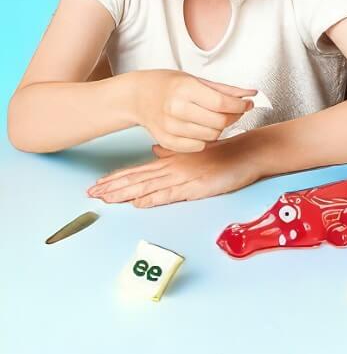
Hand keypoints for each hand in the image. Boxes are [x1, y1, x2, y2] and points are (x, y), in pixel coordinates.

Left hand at [87, 137, 260, 207]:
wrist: (249, 152)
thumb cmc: (225, 152)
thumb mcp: (196, 150)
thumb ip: (174, 152)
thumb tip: (155, 151)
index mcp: (173, 160)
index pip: (139, 170)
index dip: (117, 178)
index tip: (98, 184)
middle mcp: (175, 167)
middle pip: (138, 179)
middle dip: (113, 187)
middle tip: (91, 194)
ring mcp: (185, 177)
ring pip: (149, 187)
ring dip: (125, 193)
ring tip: (105, 199)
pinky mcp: (197, 187)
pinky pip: (171, 194)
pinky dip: (153, 199)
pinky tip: (139, 203)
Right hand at [132, 70, 253, 152]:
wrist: (138, 96)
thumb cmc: (169, 85)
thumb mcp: (197, 79)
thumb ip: (226, 89)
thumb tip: (252, 94)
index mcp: (185, 89)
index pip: (222, 103)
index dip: (240, 105)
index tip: (248, 104)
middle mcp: (176, 109)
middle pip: (219, 122)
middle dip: (234, 117)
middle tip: (235, 111)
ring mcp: (170, 127)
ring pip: (210, 136)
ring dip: (220, 128)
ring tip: (217, 117)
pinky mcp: (166, 141)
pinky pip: (197, 146)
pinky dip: (205, 139)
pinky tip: (203, 127)